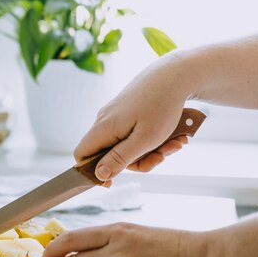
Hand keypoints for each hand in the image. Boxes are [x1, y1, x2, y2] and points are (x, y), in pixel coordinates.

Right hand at [74, 54, 191, 182]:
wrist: (174, 74)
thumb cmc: (160, 106)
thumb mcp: (144, 140)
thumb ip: (119, 159)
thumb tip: (98, 175)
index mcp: (103, 128)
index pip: (82, 155)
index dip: (93, 171)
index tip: (112, 182)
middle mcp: (105, 121)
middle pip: (110, 154)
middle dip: (138, 161)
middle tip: (162, 157)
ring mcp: (116, 116)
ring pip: (126, 145)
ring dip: (152, 150)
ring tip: (176, 143)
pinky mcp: (127, 113)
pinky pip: (135, 134)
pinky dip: (153, 139)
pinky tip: (174, 135)